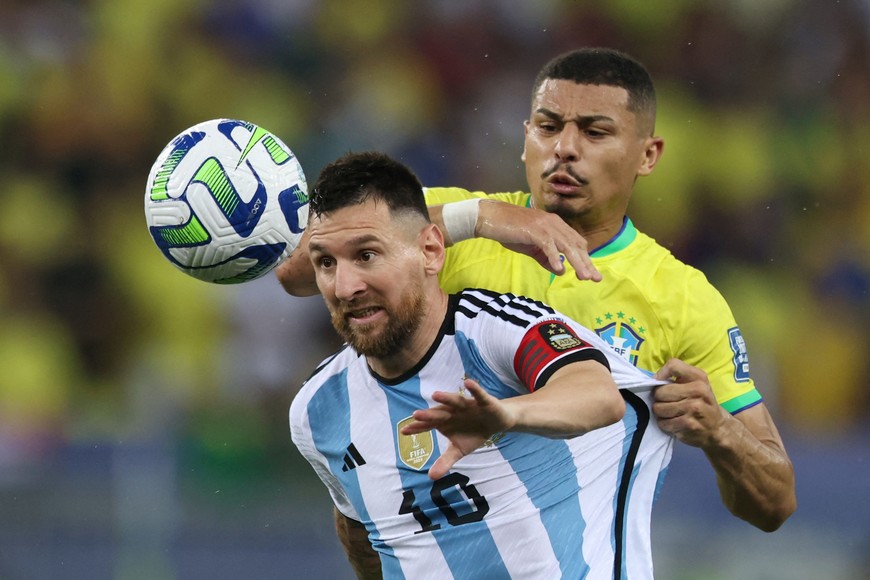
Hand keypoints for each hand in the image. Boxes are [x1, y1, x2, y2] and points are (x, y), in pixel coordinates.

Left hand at [401, 378, 514, 479]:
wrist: (496, 422)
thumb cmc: (473, 434)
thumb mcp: (459, 450)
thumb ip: (445, 461)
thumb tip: (430, 477)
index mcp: (445, 422)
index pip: (428, 425)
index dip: (417, 427)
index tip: (404, 431)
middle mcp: (453, 411)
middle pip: (439, 413)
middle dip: (429, 414)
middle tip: (416, 415)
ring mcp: (467, 405)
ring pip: (455, 401)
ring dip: (446, 398)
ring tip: (435, 395)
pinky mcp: (483, 401)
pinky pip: (478, 394)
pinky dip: (474, 389)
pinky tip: (467, 383)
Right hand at [476, 200, 601, 281]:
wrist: (490, 218)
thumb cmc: (510, 230)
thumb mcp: (531, 247)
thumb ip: (546, 258)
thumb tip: (560, 270)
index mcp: (555, 225)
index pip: (576, 242)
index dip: (585, 258)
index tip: (591, 273)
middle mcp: (554, 223)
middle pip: (576, 245)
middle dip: (586, 262)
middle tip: (595, 278)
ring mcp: (545, 226)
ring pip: (567, 246)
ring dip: (577, 262)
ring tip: (584, 277)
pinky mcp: (535, 230)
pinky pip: (549, 246)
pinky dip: (555, 258)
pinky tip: (560, 270)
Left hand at [652, 358, 728, 447]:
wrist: (717, 427)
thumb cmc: (701, 402)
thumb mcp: (695, 384)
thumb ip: (676, 377)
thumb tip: (653, 380)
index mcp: (699, 377)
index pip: (673, 365)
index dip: (660, 374)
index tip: (659, 383)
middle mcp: (698, 390)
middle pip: (660, 391)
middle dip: (659, 398)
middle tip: (668, 402)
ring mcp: (694, 408)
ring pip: (659, 408)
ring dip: (661, 413)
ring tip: (671, 413)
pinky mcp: (689, 424)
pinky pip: (663, 423)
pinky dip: (665, 424)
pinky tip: (675, 422)